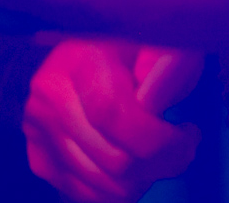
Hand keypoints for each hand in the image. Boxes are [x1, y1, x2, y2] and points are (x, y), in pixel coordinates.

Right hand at [23, 38, 202, 201]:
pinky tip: (136, 161)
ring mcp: (39, 131)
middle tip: (183, 146)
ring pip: (103, 187)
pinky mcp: (39, 157)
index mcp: (80, 57)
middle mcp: (49, 95)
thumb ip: (169, 67)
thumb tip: (155, 106)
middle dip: (162, 163)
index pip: (111, 112)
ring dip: (145, 179)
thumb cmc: (136, 41)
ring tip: (160, 151)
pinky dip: (121, 190)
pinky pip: (88, 196)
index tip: (189, 133)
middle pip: (113, 160)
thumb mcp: (163, 40)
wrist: (88, 46)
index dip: (157, 138)